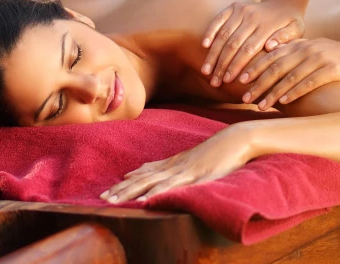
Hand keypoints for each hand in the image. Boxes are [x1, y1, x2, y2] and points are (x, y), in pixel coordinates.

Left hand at [100, 126, 255, 202]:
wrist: (237, 139)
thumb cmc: (219, 150)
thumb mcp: (194, 159)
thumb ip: (174, 166)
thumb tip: (154, 172)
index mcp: (174, 163)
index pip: (144, 174)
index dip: (125, 184)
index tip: (107, 192)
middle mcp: (174, 166)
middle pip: (142, 179)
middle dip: (122, 190)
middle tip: (102, 199)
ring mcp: (184, 171)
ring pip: (152, 183)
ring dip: (131, 192)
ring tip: (114, 201)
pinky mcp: (195, 176)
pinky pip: (173, 187)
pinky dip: (157, 193)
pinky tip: (144, 201)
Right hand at [201, 0, 304, 87]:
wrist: (284, 2)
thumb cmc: (290, 24)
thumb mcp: (296, 31)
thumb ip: (285, 39)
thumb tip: (270, 47)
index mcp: (267, 26)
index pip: (248, 49)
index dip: (236, 66)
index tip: (228, 81)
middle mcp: (252, 16)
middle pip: (232, 44)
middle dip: (222, 65)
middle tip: (214, 82)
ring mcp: (241, 10)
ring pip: (223, 34)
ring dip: (213, 54)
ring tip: (206, 71)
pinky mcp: (234, 6)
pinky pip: (219, 19)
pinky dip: (210, 31)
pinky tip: (204, 46)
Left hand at [240, 38, 339, 109]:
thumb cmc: (334, 56)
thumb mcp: (311, 49)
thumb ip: (292, 51)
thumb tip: (268, 53)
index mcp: (299, 45)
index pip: (271, 57)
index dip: (254, 68)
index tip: (240, 81)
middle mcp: (306, 50)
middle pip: (276, 67)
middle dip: (258, 83)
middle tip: (244, 97)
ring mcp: (318, 59)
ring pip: (289, 77)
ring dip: (272, 92)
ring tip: (260, 104)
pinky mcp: (331, 69)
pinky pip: (308, 82)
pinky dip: (294, 92)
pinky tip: (283, 102)